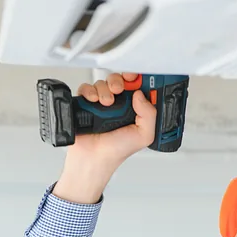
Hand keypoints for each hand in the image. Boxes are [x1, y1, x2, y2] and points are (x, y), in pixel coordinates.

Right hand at [53, 73, 156, 203]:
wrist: (94, 158)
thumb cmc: (116, 151)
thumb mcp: (144, 135)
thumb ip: (150, 114)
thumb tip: (141, 94)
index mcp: (134, 110)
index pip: (138, 86)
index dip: (138, 78)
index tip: (136, 77)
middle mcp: (119, 105)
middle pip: (119, 79)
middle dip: (119, 81)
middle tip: (119, 90)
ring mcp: (101, 103)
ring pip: (103, 82)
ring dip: (105, 89)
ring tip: (106, 104)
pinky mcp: (86, 104)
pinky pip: (86, 88)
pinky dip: (89, 91)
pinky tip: (93, 101)